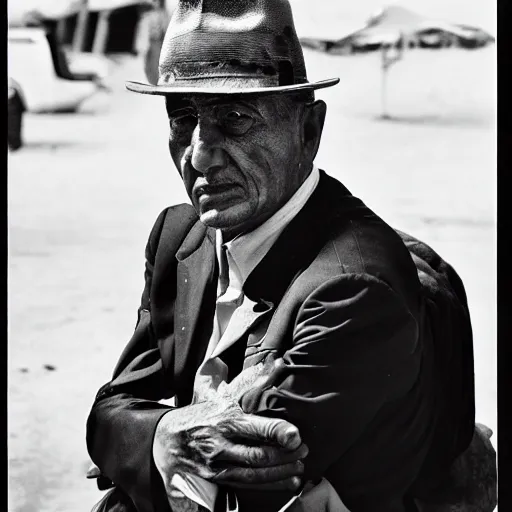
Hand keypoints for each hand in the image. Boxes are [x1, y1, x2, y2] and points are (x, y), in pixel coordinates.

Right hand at [153, 392, 307, 492]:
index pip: (255, 427)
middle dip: (284, 456)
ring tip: (299, 469)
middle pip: (257, 455)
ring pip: (253, 475)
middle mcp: (220, 444)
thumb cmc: (201, 414)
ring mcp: (216, 465)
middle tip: (303, 451)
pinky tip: (287, 483)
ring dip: (280, 473)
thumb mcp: (223, 395)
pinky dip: (268, 486)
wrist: (165, 439)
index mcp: (224, 419)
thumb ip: (250, 382)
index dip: (277, 432)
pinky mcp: (214, 481)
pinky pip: (245, 486)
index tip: (296, 435)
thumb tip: (276, 364)